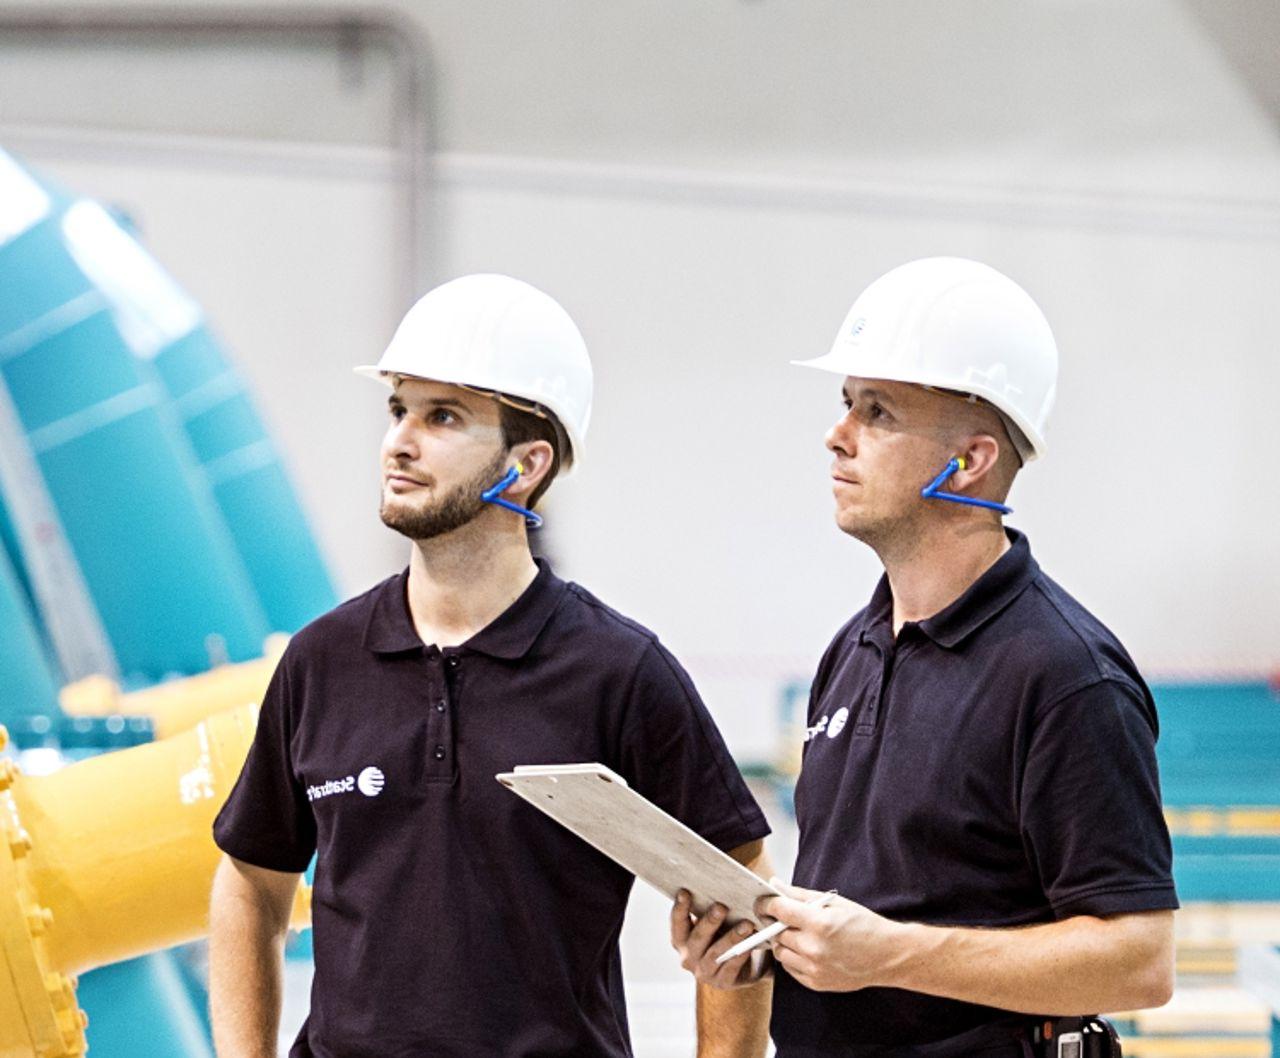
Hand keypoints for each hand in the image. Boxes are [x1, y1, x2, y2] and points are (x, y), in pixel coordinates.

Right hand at [670, 890, 773, 989]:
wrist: (745, 965)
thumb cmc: (725, 934)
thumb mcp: (715, 922)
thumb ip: (711, 908)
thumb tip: (721, 886)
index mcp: (681, 939)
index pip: (677, 922)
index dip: (680, 908)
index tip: (685, 892)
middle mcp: (687, 957)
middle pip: (697, 938)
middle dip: (709, 921)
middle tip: (722, 907)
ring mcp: (704, 972)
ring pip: (716, 953)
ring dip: (731, 937)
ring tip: (747, 924)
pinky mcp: (722, 982)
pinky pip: (732, 967)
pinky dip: (742, 954)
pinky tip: (751, 944)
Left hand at [755, 880, 907, 992]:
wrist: (887, 956)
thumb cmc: (864, 925)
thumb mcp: (834, 903)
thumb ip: (800, 895)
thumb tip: (775, 885)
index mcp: (819, 923)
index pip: (778, 910)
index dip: (767, 904)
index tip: (765, 902)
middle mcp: (814, 948)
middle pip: (776, 932)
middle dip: (776, 922)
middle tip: (785, 917)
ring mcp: (814, 968)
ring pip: (780, 952)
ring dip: (784, 942)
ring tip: (799, 934)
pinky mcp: (816, 983)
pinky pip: (790, 969)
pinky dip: (793, 958)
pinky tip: (807, 950)